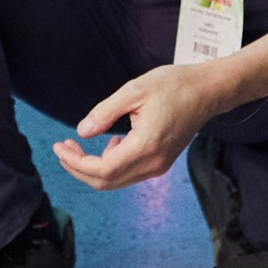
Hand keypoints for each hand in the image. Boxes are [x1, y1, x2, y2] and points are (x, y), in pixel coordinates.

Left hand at [52, 62, 221, 192]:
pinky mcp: (161, 163)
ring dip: (92, 168)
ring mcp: (159, 166)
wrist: (208, 91)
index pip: (102, 169)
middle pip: (105, 182)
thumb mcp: (134, 90)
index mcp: (146, 145)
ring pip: (116, 181)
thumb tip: (81, 132)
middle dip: (78, 168)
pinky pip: (128, 173)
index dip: (75, 162)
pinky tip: (109, 143)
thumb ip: (105, 112)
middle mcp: (153, 162)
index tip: (59, 146)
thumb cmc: (174, 85)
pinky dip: (110, 165)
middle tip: (62, 147)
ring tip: (76, 145)